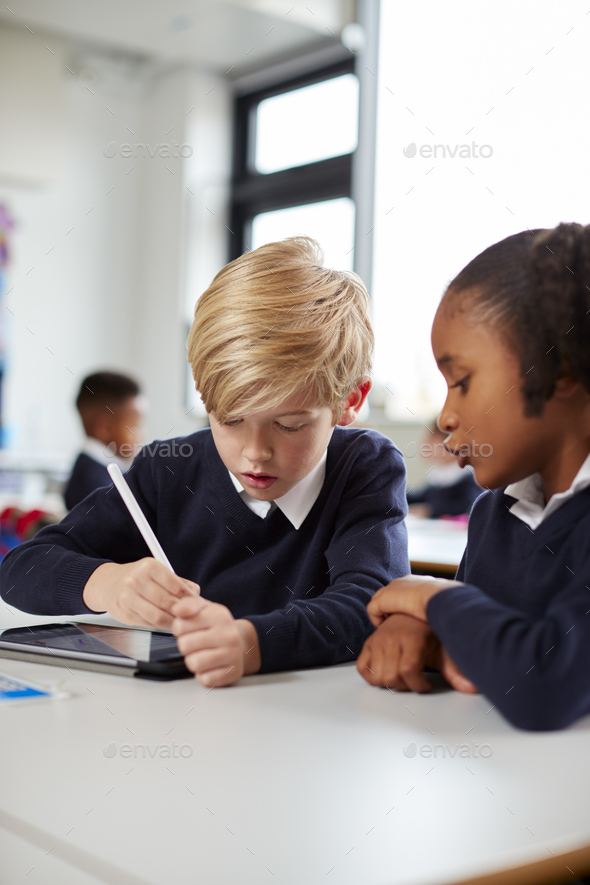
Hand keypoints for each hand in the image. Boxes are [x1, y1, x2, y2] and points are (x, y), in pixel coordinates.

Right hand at [82, 559, 199, 629]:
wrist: (109, 584)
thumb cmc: (139, 577)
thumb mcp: (158, 572)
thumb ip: (178, 583)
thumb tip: (196, 596)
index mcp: (149, 567)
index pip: (175, 586)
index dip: (189, 598)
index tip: (197, 604)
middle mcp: (136, 580)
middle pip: (167, 603)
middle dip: (182, 612)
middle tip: (191, 616)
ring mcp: (128, 597)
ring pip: (157, 616)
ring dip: (172, 622)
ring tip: (181, 622)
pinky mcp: (124, 613)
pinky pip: (148, 624)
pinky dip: (161, 626)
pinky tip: (166, 623)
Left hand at [172, 596, 260, 686]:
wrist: (241, 642)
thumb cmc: (216, 626)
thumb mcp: (203, 609)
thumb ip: (188, 605)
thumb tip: (177, 610)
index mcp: (219, 615)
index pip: (179, 626)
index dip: (179, 629)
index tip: (189, 629)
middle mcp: (228, 634)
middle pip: (184, 645)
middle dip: (185, 646)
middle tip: (195, 643)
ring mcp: (233, 654)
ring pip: (194, 663)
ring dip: (193, 661)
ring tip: (202, 654)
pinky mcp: (233, 672)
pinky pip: (205, 679)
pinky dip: (204, 675)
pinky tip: (210, 666)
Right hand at [357, 613, 477, 693]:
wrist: (415, 611)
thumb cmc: (431, 631)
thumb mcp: (446, 648)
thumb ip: (456, 669)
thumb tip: (472, 687)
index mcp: (412, 637)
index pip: (408, 670)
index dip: (418, 685)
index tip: (426, 685)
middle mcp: (392, 637)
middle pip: (391, 677)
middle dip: (405, 687)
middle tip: (414, 682)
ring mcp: (378, 640)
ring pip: (377, 676)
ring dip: (390, 684)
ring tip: (403, 677)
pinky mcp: (369, 643)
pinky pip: (362, 668)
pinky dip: (372, 676)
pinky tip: (387, 673)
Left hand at [367, 575, 460, 625]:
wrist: (440, 599)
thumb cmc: (451, 604)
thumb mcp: (452, 605)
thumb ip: (449, 608)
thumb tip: (457, 617)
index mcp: (421, 581)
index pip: (407, 591)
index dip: (406, 605)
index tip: (409, 618)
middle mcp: (404, 582)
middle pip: (391, 594)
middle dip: (391, 609)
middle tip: (394, 624)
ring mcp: (393, 589)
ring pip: (380, 602)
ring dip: (383, 615)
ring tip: (387, 629)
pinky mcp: (384, 599)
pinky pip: (373, 610)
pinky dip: (376, 619)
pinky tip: (382, 629)